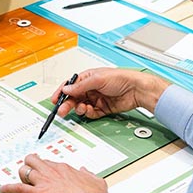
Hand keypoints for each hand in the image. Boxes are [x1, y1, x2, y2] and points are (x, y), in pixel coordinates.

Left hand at [0, 154, 109, 192]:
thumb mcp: (96, 181)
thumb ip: (89, 175)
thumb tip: (84, 170)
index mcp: (64, 169)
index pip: (48, 163)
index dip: (44, 168)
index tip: (44, 173)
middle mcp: (51, 171)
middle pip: (33, 160)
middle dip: (29, 165)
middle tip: (30, 174)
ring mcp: (44, 181)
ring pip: (24, 170)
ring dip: (21, 176)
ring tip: (21, 182)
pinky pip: (18, 187)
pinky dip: (9, 188)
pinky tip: (3, 190)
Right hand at [53, 68, 170, 119]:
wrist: (137, 90)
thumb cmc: (121, 78)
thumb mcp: (98, 79)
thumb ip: (80, 86)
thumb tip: (67, 89)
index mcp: (87, 78)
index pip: (70, 86)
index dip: (61, 92)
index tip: (55, 99)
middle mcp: (90, 89)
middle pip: (73, 98)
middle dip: (67, 104)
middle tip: (62, 110)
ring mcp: (96, 99)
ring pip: (80, 106)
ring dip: (79, 109)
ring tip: (82, 108)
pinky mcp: (101, 108)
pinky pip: (90, 113)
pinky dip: (88, 113)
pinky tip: (89, 110)